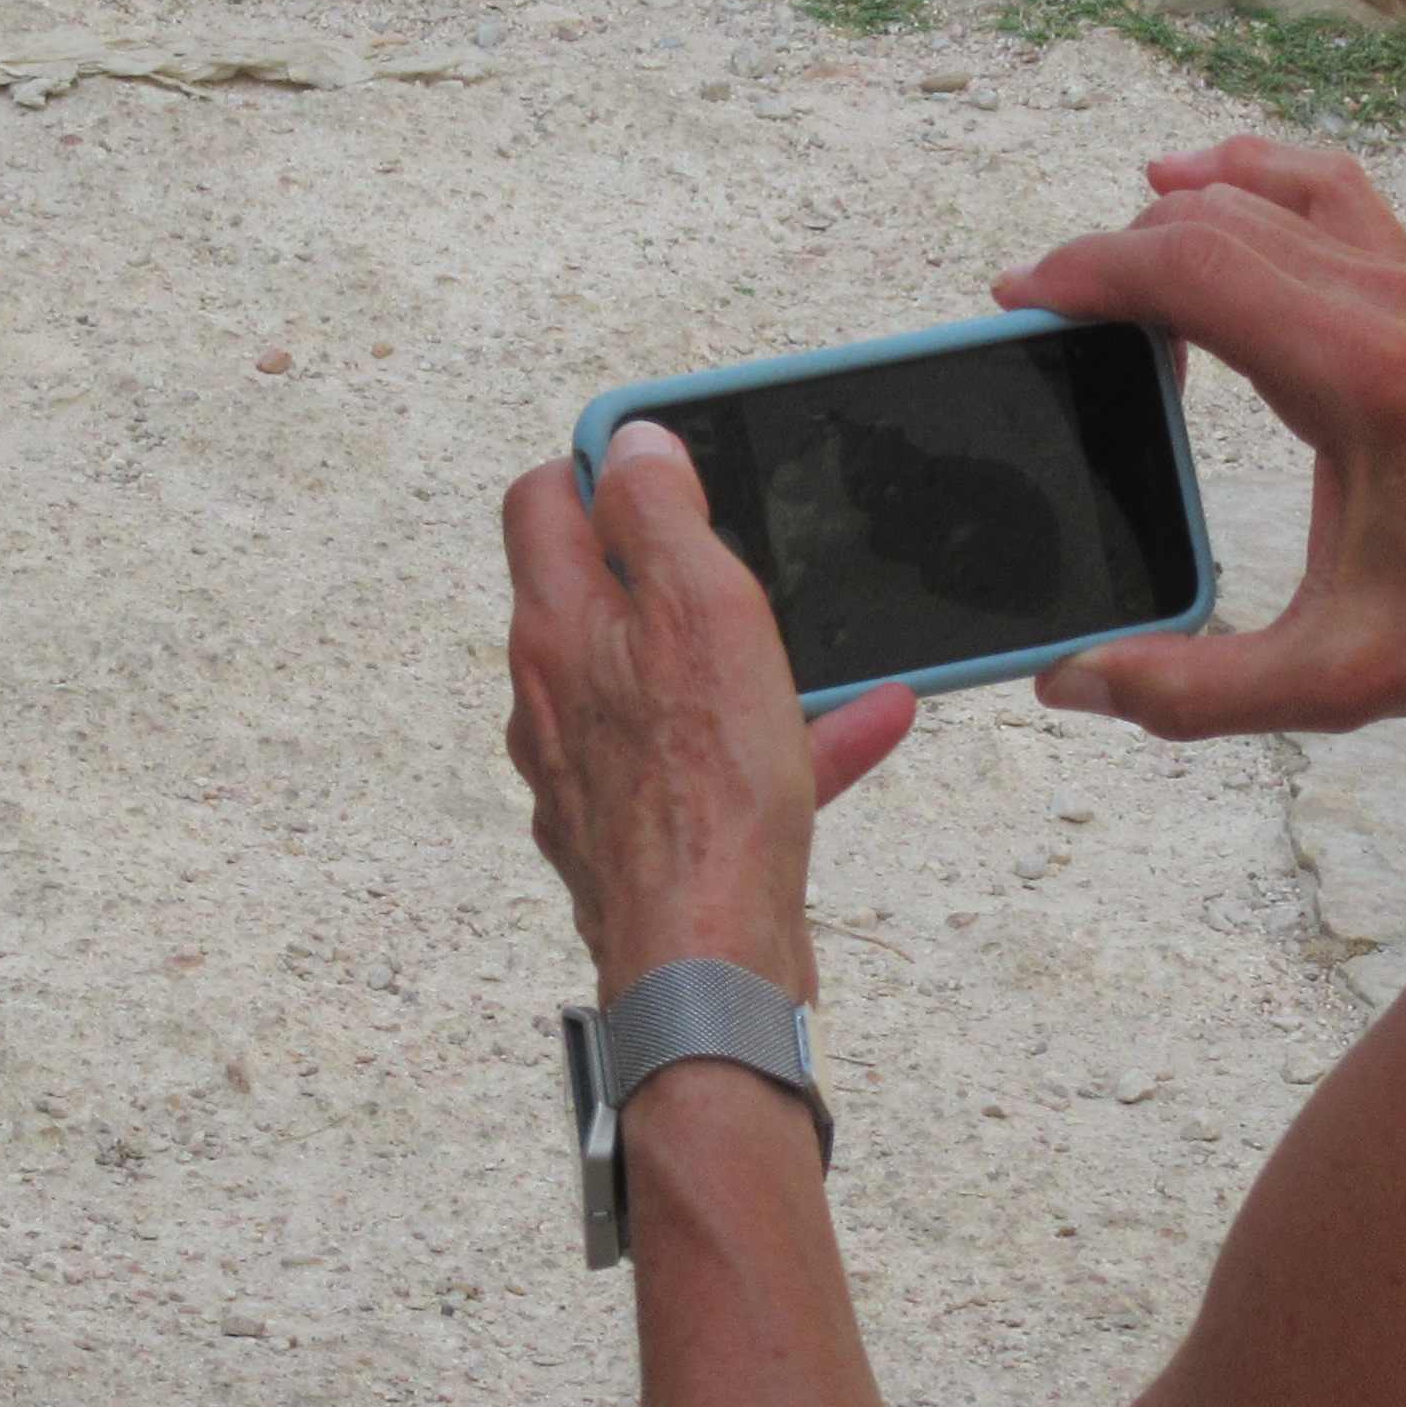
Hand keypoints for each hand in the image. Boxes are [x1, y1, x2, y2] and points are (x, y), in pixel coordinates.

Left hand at [504, 423, 918, 996]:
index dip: (600, 467)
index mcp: (555, 630)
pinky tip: (864, 729)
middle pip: (603, 597)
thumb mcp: (700, 611)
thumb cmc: (706, 793)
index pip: (541, 507)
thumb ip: (660, 516)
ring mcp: (592, 773)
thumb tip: (630, 443)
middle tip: (750, 550)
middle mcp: (555, 699)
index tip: (667, 463)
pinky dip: (777, 741)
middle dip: (682, 568)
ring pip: (669, 686)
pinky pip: (709, 763)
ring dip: (749, 658)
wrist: (708, 963)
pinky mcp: (638, 836)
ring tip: (830, 650)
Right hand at [994, 135, 1405, 738]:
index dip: (1087, 273)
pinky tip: (1204, 188)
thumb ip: (1195, 690)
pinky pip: (1328, 188)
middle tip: (1039, 302)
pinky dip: (1255, 174)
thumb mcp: (1335, 682)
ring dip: (1175, 210)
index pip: (1191, 269)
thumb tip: (1073, 679)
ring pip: (1267, 188)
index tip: (1021, 298)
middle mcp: (1387, 303)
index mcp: (1356, 376)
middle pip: (1212, 221)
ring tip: (1106, 259)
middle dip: (1107, 251)